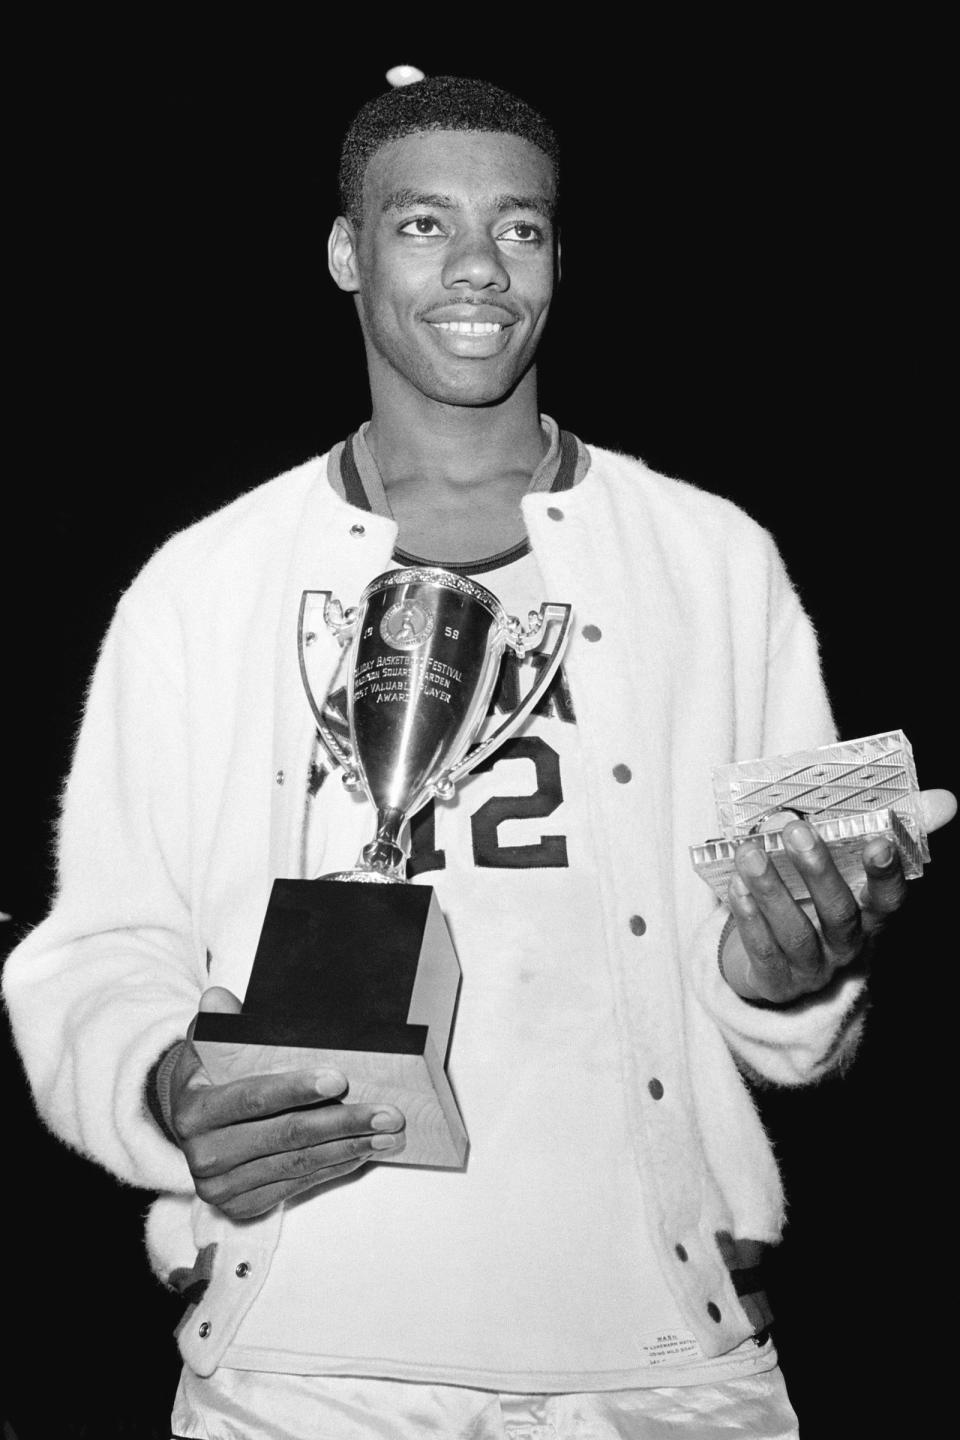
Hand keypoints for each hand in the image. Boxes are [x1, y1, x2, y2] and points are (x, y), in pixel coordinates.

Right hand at [168, 987, 405, 1218]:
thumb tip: (219, 998)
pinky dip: (334, 1167)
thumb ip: (217, 1022)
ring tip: (388, 1133)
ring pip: (298, 1164)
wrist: (190, 1124)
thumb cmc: (208, 1076)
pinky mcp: (242, 1205)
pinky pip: (297, 1184)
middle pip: (285, 1136)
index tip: (340, 1079)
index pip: (253, 1099)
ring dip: (349, 1148)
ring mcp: (222, 1187)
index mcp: (194, 1111)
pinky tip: (362, 1152)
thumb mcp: (206, 1044)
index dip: (296, 1090)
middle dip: (342, 1123)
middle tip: (388, 1113)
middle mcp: (204, 1155)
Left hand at [720, 788, 955, 1003]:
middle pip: (839, 913)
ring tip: (750, 853)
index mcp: (872, 916)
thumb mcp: (858, 869)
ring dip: (771, 891)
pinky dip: (748, 918)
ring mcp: (813, 967)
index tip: (879, 842)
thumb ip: (898, 831)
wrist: (788, 964)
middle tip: (795, 829)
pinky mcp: (778, 981)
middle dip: (818, 871)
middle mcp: (847, 945)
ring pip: (795, 932)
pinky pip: (764, 951)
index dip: (886, 874)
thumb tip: (944, 799)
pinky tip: (736, 886)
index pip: (889, 899)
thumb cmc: (825, 900)